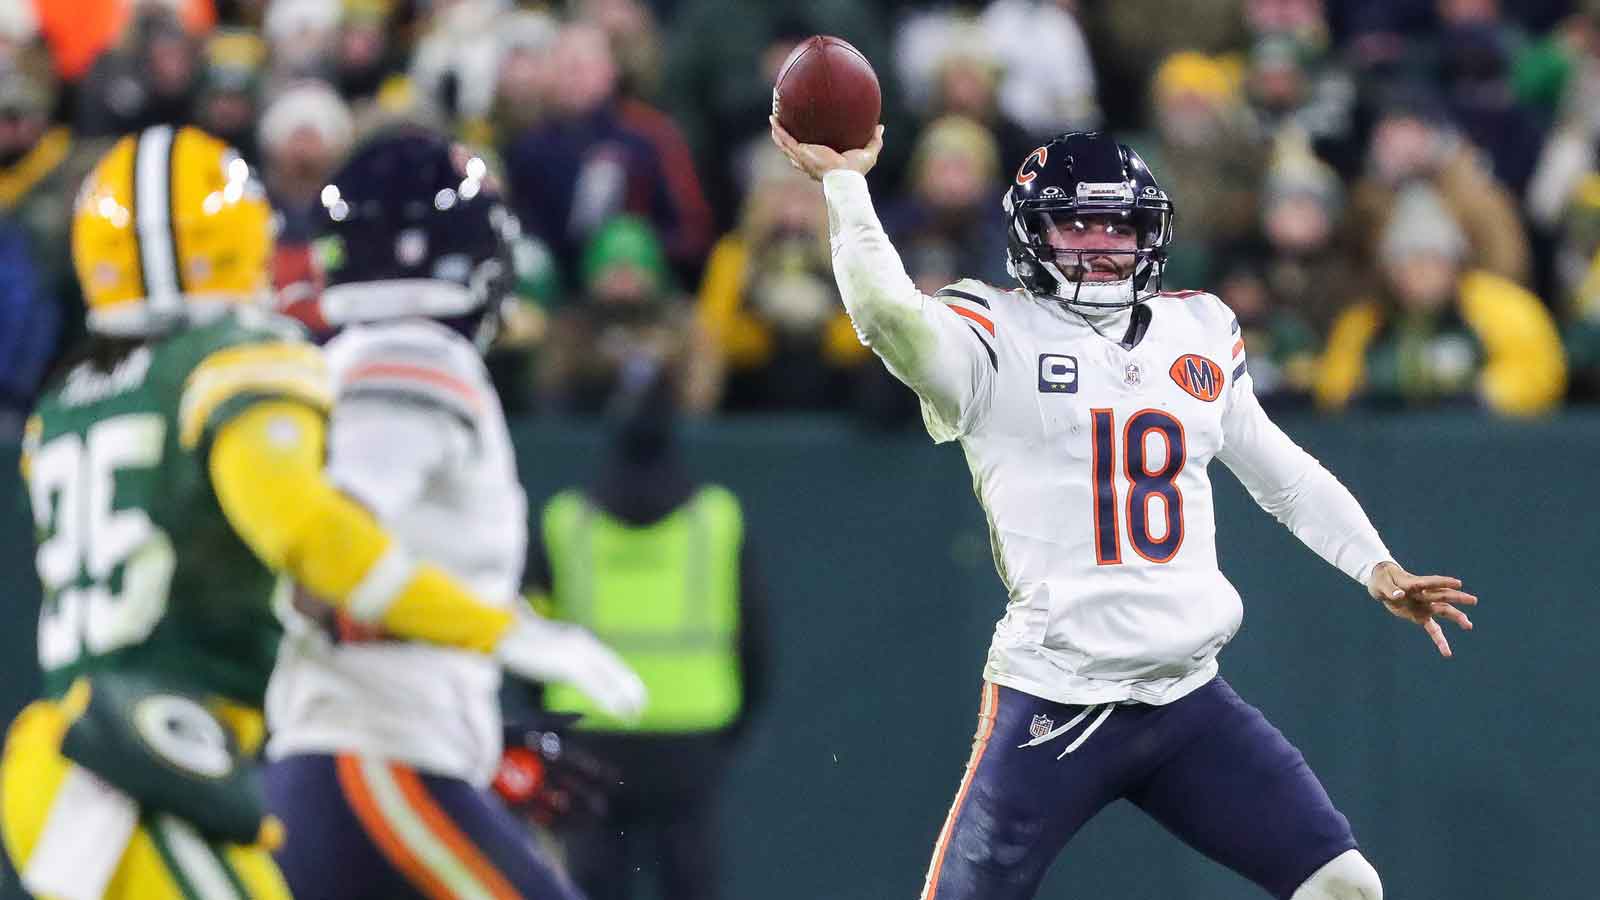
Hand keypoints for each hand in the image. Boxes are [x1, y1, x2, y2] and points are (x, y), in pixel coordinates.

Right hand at [496, 616, 647, 720]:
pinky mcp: (567, 664)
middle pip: (614, 667)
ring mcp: (575, 652)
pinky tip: (618, 712)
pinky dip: (609, 700)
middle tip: (642, 705)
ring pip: (608, 678)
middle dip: (630, 687)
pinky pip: (595, 686)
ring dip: (623, 698)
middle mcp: (582, 642)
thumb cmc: (516, 640)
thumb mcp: (545, 648)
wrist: (499, 629)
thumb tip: (565, 668)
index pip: (609, 659)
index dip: (623, 676)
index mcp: (578, 638)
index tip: (634, 690)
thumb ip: (559, 656)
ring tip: (635, 713)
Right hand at [769, 116, 883, 180]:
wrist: (846, 177)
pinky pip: (786, 140)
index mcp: (822, 161)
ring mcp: (803, 157)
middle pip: (793, 150)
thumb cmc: (856, 171)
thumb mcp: (868, 153)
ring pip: (785, 145)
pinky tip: (773, 119)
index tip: (804, 135)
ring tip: (773, 120)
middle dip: (786, 139)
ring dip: (777, 133)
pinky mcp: (801, 152)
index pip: (811, 154)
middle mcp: (809, 160)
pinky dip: (778, 130)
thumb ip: (874, 140)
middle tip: (783, 125)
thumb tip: (880, 127)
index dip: (805, 146)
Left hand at [1368, 561, 1477, 656]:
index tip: (1458, 583)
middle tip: (1473, 600)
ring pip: (1444, 611)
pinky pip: (1433, 628)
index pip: (1431, 582)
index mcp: (1414, 583)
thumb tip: (1400, 595)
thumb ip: (1390, 590)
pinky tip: (1447, 652)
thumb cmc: (1381, 580)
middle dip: (1457, 598)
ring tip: (1469, 625)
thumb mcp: (1381, 584)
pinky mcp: (1420, 616)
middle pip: (1443, 596)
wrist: (1381, 584)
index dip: (1444, 582)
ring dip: (1456, 617)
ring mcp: (1424, 605)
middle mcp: (1423, 594)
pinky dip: (1439, 639)